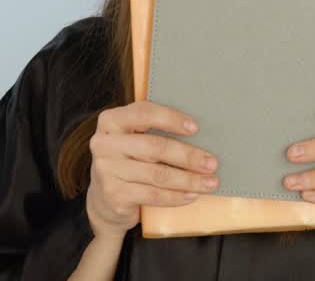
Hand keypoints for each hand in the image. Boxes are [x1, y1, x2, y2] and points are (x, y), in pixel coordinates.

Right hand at [84, 100, 219, 238]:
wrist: (103, 200)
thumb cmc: (128, 161)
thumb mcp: (133, 139)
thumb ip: (154, 129)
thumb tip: (198, 131)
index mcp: (111, 121)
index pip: (144, 113)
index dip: (171, 119)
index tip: (195, 128)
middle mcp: (104, 144)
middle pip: (155, 147)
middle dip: (188, 156)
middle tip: (211, 163)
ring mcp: (107, 171)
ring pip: (157, 174)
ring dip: (188, 180)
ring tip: (209, 182)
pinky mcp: (114, 195)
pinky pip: (152, 195)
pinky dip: (176, 196)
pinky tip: (191, 195)